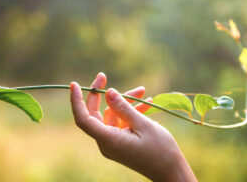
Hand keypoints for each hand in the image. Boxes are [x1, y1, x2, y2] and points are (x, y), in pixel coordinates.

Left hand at [70, 72, 196, 181]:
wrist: (171, 171)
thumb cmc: (160, 149)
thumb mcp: (143, 124)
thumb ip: (124, 108)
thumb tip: (108, 92)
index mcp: (108, 139)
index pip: (83, 119)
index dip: (76, 101)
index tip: (75, 84)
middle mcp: (106, 142)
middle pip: (94, 114)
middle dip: (100, 95)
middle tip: (103, 75)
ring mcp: (113, 143)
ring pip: (111, 116)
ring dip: (124, 102)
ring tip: (142, 91)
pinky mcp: (121, 143)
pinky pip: (120, 123)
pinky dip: (130, 113)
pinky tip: (147, 103)